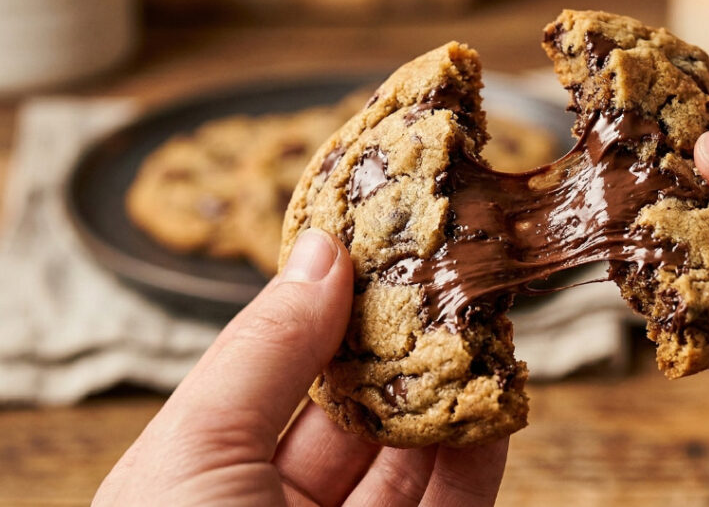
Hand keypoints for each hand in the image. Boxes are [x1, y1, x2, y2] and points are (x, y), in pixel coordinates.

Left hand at [94, 229, 506, 505]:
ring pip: (412, 451)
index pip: (272, 376)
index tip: (369, 242)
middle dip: (396, 337)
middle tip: (440, 264)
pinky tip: (500, 388)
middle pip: (350, 408)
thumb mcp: (193, 458)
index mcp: (203, 484)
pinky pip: (458, 498)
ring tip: (480, 312)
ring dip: (450, 383)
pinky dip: (483, 443)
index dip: (319, 308)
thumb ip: (260, 354)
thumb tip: (317, 253)